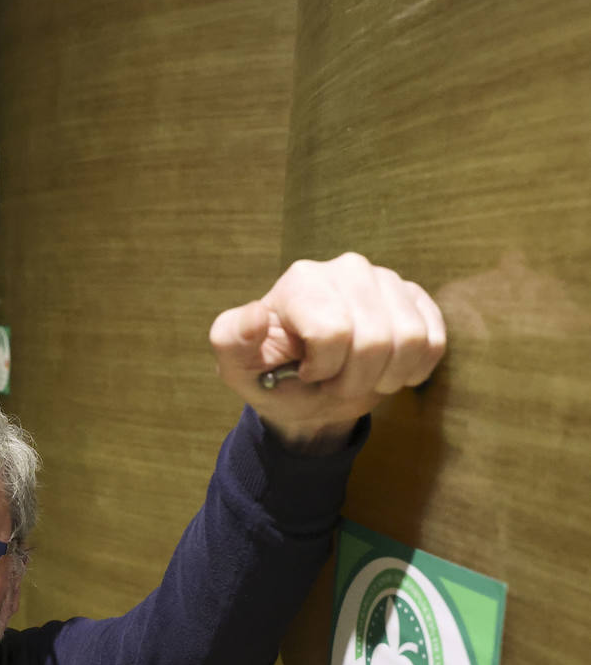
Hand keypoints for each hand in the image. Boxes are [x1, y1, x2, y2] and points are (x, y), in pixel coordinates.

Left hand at [209, 252, 445, 451]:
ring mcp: (386, 281)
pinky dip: (412, 370)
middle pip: (375, 340)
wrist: (310, 395)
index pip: (334, 331)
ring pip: (411, 340)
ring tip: (359, 376)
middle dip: (354, 380)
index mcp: (302, 281)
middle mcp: (347, 269)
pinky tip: (387, 369)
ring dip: (384, 377)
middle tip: (334, 382)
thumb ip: (232, 340)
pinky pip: (434, 341)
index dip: (324, 368)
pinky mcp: (416, 299)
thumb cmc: (273, 379)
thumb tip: (255, 315)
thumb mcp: (239, 368)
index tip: (307, 373)